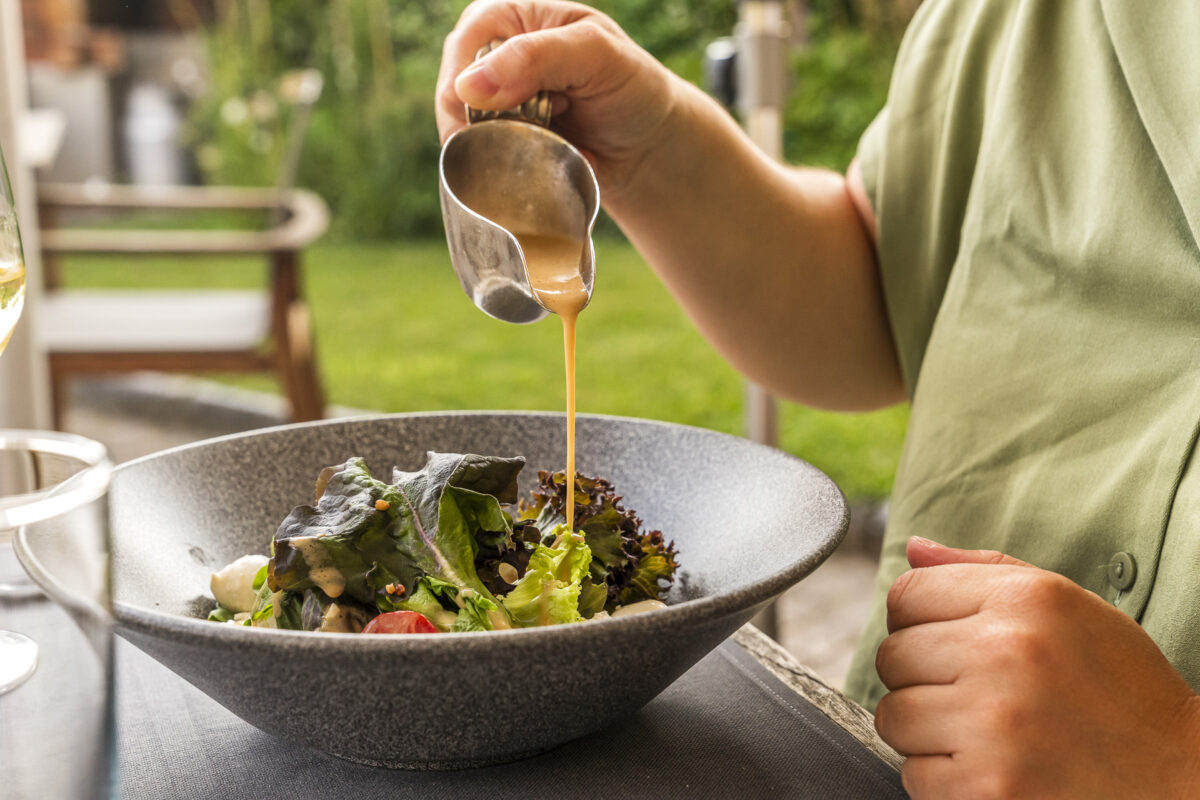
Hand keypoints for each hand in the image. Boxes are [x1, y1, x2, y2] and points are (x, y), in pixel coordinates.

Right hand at [436, 0, 682, 200]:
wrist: (653, 147)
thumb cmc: (633, 88)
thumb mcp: (596, 55)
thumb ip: (535, 58)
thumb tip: (468, 87)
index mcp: (514, 15)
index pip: (464, 46)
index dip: (465, 84)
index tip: (483, 119)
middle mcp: (498, 54)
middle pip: (456, 91)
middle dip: (483, 122)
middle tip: (528, 135)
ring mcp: (500, 101)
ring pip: (466, 131)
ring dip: (501, 148)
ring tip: (545, 144)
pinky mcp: (506, 140)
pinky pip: (486, 158)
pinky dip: (510, 166)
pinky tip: (542, 162)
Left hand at [875, 536, 1199, 797]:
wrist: (1181, 781)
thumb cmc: (1122, 691)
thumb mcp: (1071, 608)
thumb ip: (983, 569)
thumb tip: (912, 548)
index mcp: (1024, 599)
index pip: (905, 594)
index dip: (919, 622)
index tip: (950, 645)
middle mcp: (1005, 652)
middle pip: (891, 656)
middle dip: (921, 678)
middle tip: (976, 695)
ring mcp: (993, 724)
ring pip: (893, 717)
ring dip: (927, 731)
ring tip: (985, 734)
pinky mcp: (986, 788)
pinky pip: (913, 774)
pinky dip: (942, 779)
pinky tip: (993, 769)